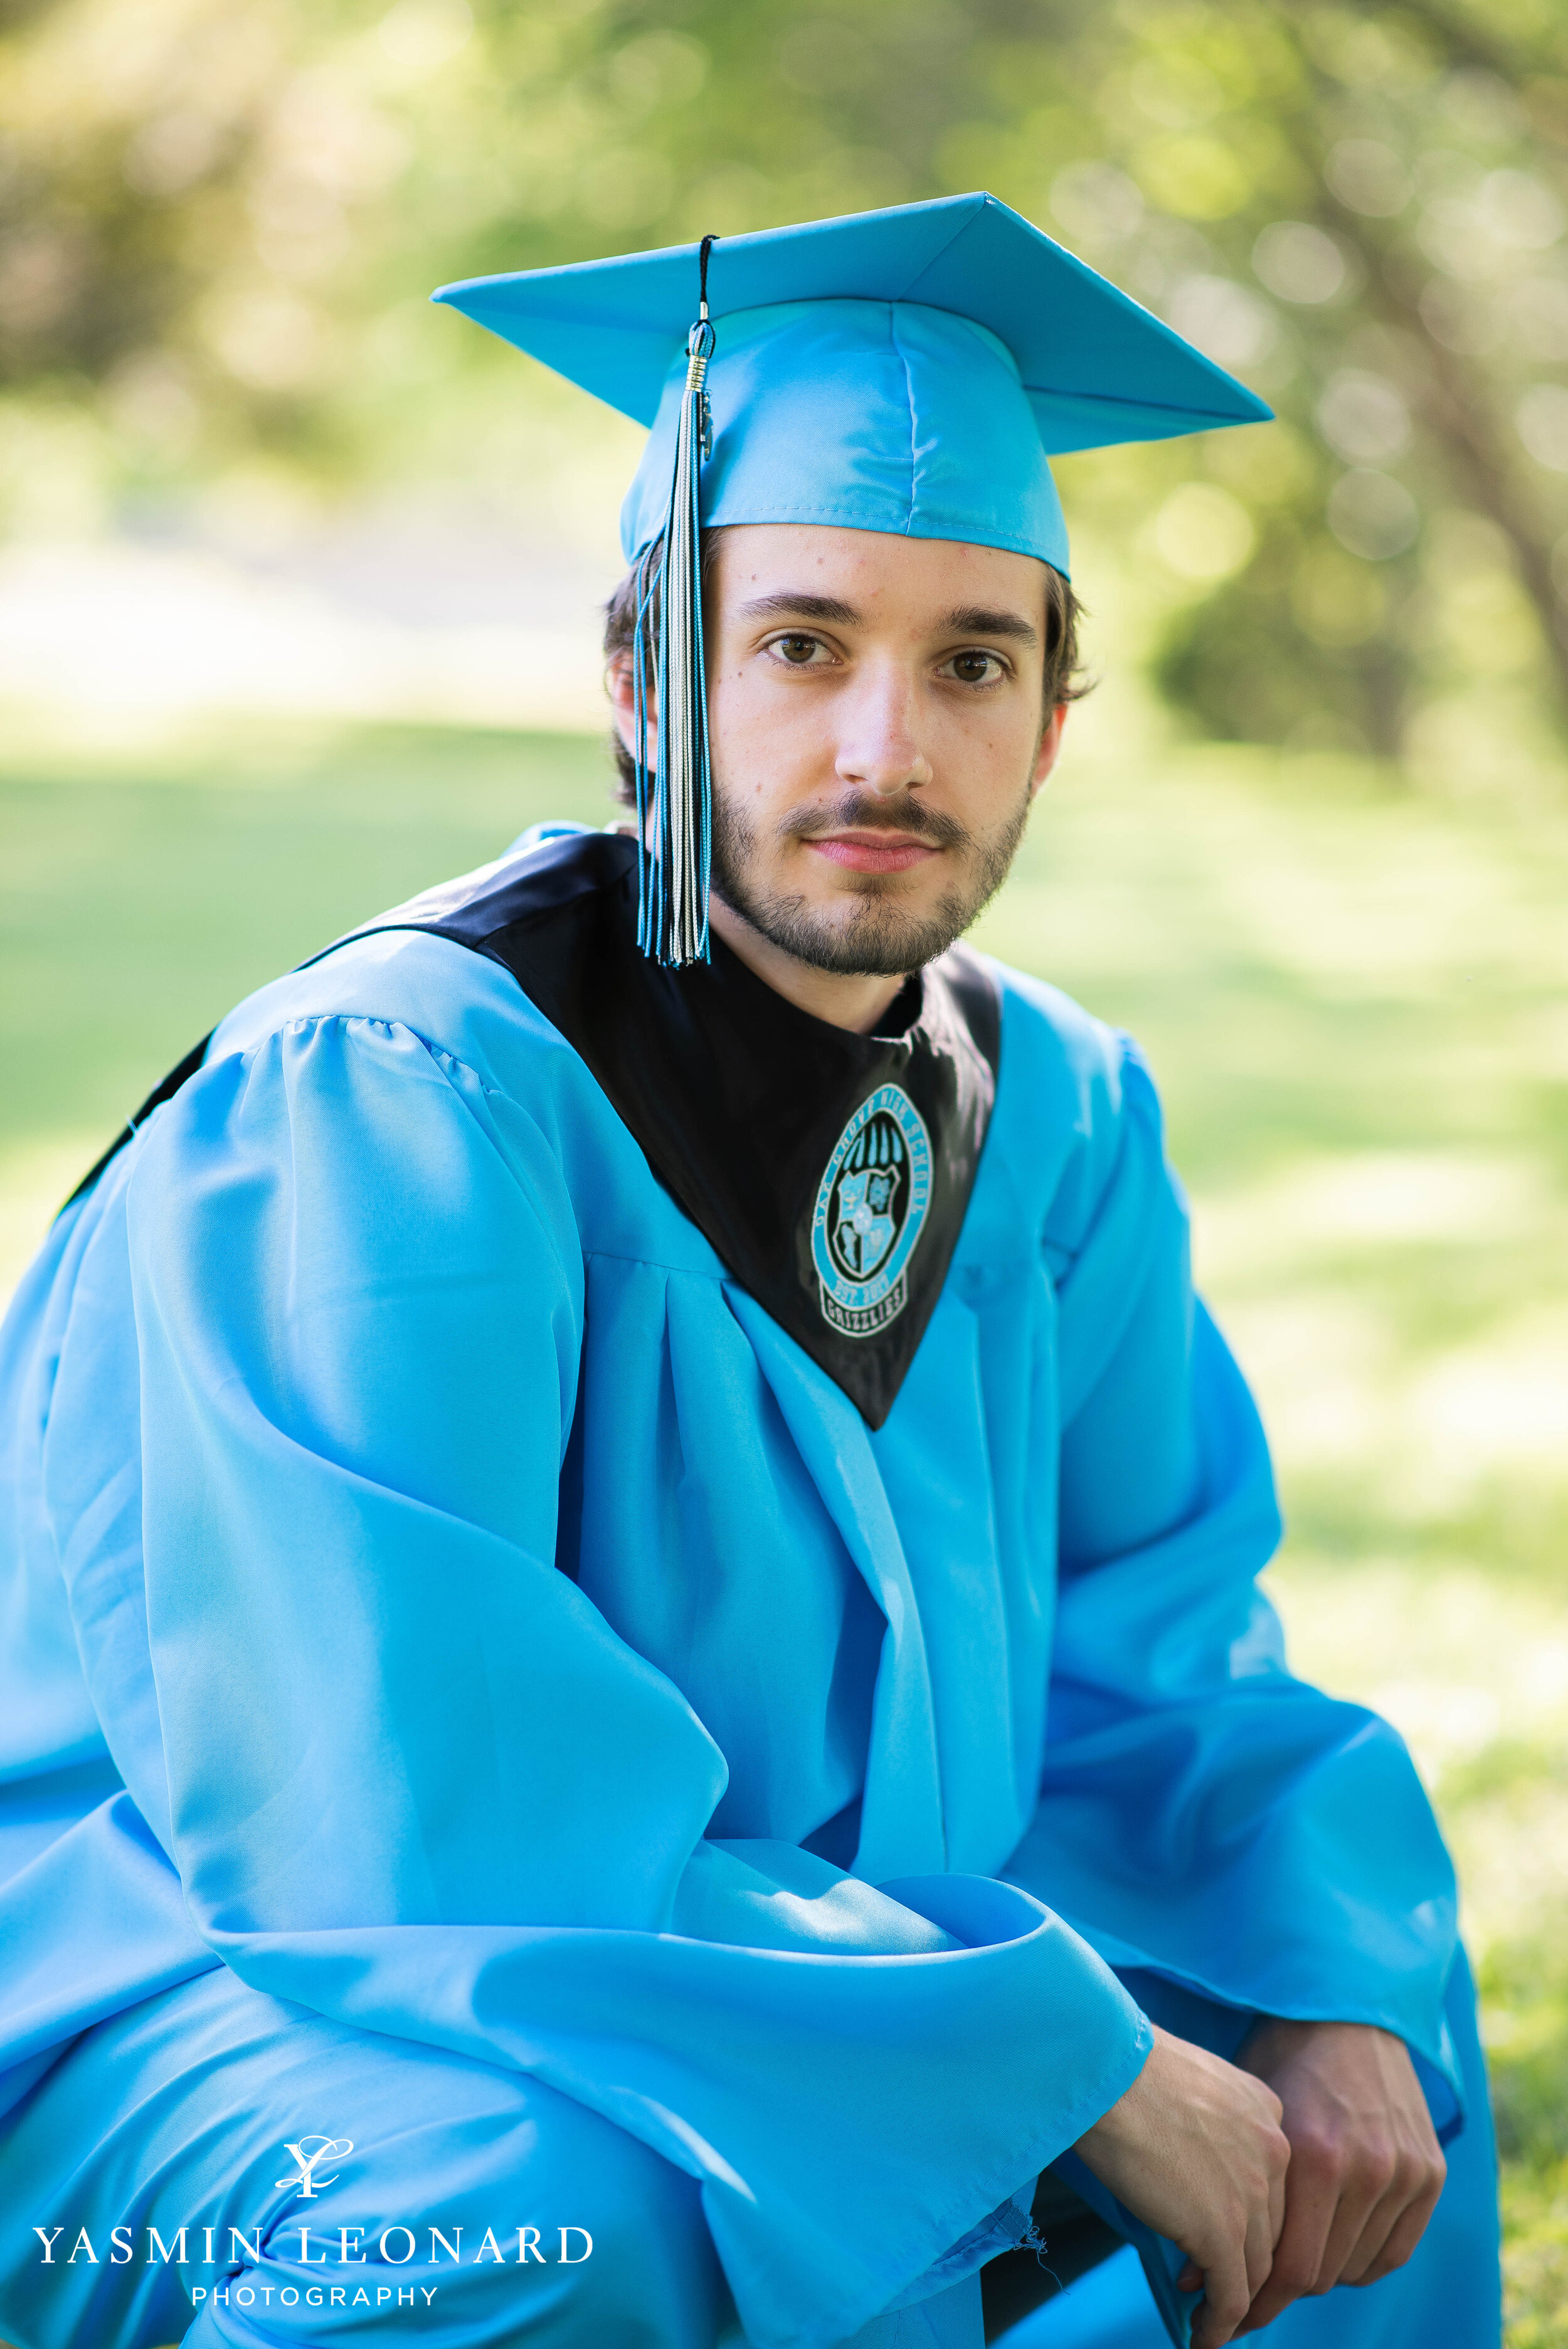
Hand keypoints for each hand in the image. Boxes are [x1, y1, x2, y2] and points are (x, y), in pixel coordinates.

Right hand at [1074, 2025, 1289, 2348]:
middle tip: (1216, 2287)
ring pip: (1256, 2269)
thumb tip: (1190, 2168)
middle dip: (1247, 2266)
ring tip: (1207, 2317)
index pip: (1273, 2184)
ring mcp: (1251, 2193)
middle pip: (1271, 2230)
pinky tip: (1201, 2336)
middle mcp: (1274, 2151)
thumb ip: (1207, 2125)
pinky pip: (1230, 2295)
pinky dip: (1218, 2324)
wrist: (1106, 2068)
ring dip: (1234, 2301)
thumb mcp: (1188, 2085)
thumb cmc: (1126, 2066)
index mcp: (1266, 2110)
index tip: (1228, 2243)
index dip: (1252, 2222)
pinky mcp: (1222, 2230)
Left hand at [1232, 2018, 1445, 2331]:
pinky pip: (1394, 2251)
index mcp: (1315, 2156)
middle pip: (1321, 2275)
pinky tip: (1331, 2245)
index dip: (1255, 2302)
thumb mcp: (1250, 2115)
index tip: (1228, 2316)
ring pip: (1355, 2267)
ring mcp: (1405, 2172)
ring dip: (1319, 2273)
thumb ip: (1238, 2189)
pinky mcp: (1430, 2173)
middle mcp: (1367, 2170)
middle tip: (1248, 2291)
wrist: (1347, 2009)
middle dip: (1279, 2291)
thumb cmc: (1281, 2057)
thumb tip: (1195, 2269)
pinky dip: (1360, 2259)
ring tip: (1286, 2260)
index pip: (1289, 2269)